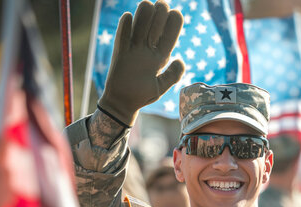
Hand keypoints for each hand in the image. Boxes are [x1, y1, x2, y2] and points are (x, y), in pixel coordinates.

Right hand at [98, 0, 184, 126]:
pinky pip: (122, 37)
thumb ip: (173, 75)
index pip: (169, 36)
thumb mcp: (161, 86)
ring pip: (139, 27)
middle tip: (162, 5)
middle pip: (155, 27)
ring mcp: (133, 50)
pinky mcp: (120, 53)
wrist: (123, 103)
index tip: (176, 13)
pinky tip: (128, 17)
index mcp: (160, 57)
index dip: (173, 24)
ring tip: (148, 5)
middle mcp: (147, 50)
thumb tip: (180, 59)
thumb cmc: (142, 96)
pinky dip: (124, 27)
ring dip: (144, 16)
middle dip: (160, 14)